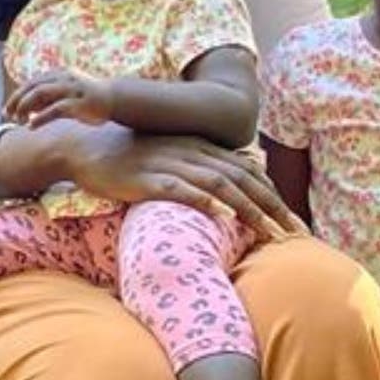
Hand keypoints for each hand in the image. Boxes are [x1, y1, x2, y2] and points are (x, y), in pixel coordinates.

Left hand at [4, 70, 113, 125]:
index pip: (31, 82)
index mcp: (58, 74)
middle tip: (7, 115)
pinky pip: (55, 109)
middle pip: (32, 87)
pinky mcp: (79, 104)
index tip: (7, 109)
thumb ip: (46, 98)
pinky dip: (41, 118)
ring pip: (40, 94)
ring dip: (25, 107)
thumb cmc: (86, 97)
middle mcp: (63, 78)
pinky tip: (31, 127)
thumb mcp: (64, 94)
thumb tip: (26, 109)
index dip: (17, 95)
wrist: (113, 98)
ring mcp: (71, 89)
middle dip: (17, 101)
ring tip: (18, 120)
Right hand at [62, 122, 306, 240]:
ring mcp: (169, 163)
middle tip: (296, 232)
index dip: (272, 195)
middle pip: (241, 179)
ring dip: (248, 209)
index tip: (293, 221)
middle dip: (272, 207)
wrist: (83, 148)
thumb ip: (197, 171)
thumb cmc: (127, 158)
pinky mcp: (146, 178)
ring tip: (270, 232)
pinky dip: (203, 201)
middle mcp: (190, 151)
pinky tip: (223, 215)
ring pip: (219, 185)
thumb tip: (226, 195)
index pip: (247, 171)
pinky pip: (180, 189)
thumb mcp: (169, 160)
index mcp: (199, 147)